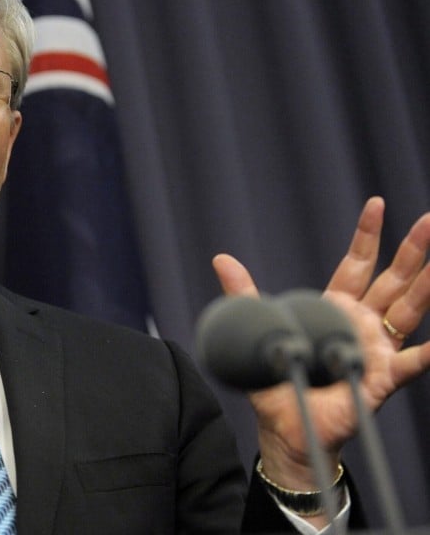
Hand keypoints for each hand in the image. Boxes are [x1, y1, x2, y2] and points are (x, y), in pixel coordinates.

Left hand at [213, 197, 429, 492]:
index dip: (368, 236)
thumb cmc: (278, 378)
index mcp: (335, 307)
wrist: (285, 425)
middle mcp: (363, 323)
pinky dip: (429, 352)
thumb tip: (221, 259)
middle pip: (393, 280)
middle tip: (429, 221)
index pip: (357, 264)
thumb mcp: (259, 328)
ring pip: (409, 310)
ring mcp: (377, 348)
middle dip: (412, 251)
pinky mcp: (382, 377)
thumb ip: (245, 294)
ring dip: (427, 286)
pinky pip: (413, 362)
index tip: (377, 204)